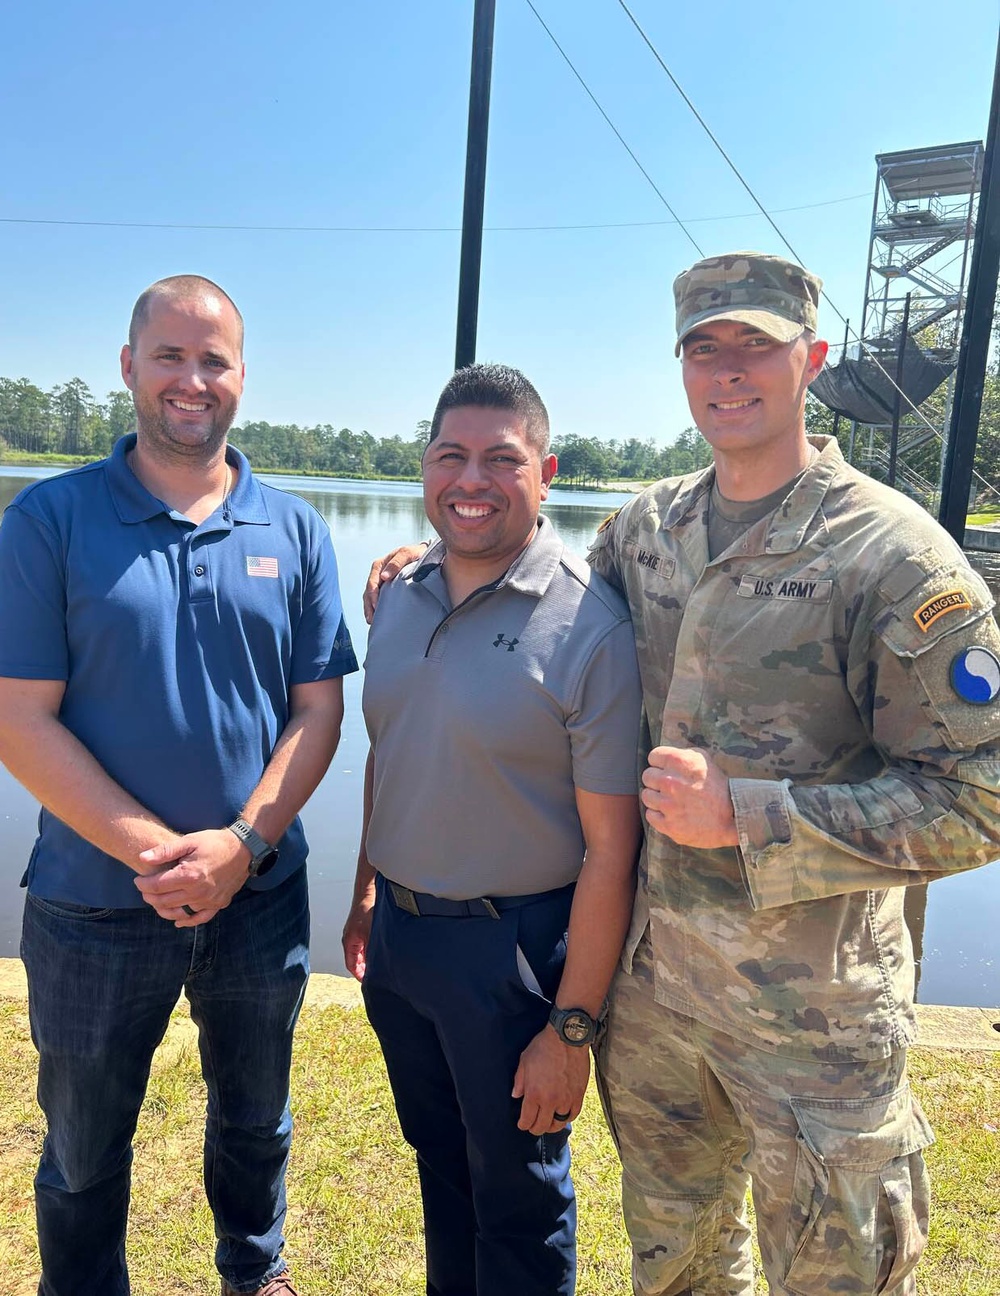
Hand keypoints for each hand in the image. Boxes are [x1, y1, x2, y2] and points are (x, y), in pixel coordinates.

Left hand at [134, 828, 250, 925]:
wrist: (244, 849)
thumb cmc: (215, 842)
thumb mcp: (189, 840)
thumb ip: (165, 850)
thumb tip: (142, 857)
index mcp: (189, 875)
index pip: (156, 886)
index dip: (143, 884)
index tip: (138, 879)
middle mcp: (198, 892)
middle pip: (164, 901)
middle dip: (149, 896)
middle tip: (144, 889)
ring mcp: (209, 901)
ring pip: (178, 912)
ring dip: (163, 909)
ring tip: (157, 900)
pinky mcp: (218, 904)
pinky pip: (199, 918)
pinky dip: (187, 921)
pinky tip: (178, 921)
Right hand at [342, 897, 373, 980]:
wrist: (368, 891)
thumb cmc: (366, 909)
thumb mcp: (371, 934)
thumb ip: (372, 951)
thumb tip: (375, 966)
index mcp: (349, 942)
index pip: (351, 964)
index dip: (360, 974)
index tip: (368, 981)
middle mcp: (350, 938)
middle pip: (356, 959)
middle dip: (365, 967)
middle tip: (376, 975)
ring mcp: (356, 932)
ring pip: (361, 951)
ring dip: (369, 958)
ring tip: (381, 964)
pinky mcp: (362, 926)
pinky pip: (365, 942)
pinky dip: (371, 948)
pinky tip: (382, 949)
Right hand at [363, 543, 428, 622]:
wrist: (425, 554)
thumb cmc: (416, 553)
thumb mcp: (407, 553)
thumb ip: (396, 563)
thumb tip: (384, 577)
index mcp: (380, 564)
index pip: (372, 582)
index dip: (372, 595)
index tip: (377, 606)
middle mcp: (378, 574)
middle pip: (368, 592)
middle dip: (369, 606)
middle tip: (372, 620)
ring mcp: (381, 582)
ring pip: (370, 597)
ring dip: (370, 609)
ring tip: (373, 622)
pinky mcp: (386, 589)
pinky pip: (377, 599)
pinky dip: (376, 609)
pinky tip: (377, 619)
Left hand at [512, 1025, 589, 1134]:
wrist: (567, 1038)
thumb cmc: (544, 1046)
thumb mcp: (524, 1060)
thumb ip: (519, 1081)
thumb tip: (516, 1095)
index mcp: (534, 1093)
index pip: (527, 1120)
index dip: (523, 1124)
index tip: (522, 1123)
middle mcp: (550, 1101)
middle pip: (542, 1127)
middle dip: (535, 1128)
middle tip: (533, 1125)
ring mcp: (566, 1100)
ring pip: (558, 1124)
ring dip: (551, 1125)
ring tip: (548, 1122)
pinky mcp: (578, 1096)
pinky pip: (573, 1115)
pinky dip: (566, 1118)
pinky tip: (562, 1115)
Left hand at [641, 745, 738, 847]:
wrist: (732, 817)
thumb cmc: (718, 787)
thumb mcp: (704, 760)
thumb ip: (683, 755)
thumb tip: (665, 756)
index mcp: (680, 762)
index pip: (654, 756)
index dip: (660, 763)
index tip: (667, 769)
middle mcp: (670, 782)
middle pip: (647, 776)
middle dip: (657, 780)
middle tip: (671, 787)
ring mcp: (668, 805)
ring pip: (646, 796)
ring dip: (657, 798)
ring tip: (672, 801)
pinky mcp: (668, 824)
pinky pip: (650, 815)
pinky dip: (658, 815)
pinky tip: (672, 814)